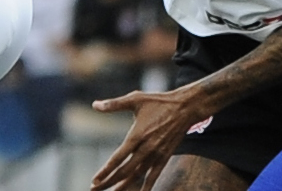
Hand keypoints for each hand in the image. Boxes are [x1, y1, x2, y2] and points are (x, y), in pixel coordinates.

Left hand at [89, 87, 209, 190]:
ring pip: (137, 175)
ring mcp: (157, 153)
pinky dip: (147, 186)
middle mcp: (147, 147)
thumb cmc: (160, 101)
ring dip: (123, 186)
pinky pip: (154, 175)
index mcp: (138, 134)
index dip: (106, 171)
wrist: (187, 107)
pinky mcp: (165, 156)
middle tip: (94, 189)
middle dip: (108, 182)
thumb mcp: (137, 99)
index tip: (94, 180)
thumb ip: (114, 104)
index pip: (118, 158)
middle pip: (124, 170)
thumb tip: (95, 104)